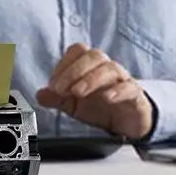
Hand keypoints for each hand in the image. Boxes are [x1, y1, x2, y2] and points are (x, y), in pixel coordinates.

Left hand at [36, 43, 153, 140]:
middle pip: (94, 55)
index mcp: (91, 67)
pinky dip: (118, 90)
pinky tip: (107, 98)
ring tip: (78, 93)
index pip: (78, 51)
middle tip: (61, 89)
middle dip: (75, 70)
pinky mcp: (135, 96)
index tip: (53, 84)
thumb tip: (40, 94)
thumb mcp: (74, 106)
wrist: (128, 123)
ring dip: (91, 79)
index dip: (64, 64)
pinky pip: (130, 87)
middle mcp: (107, 69)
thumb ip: (58, 99)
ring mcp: (123, 80)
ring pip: (110, 68)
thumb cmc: (101, 108)